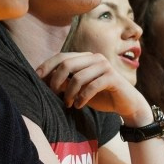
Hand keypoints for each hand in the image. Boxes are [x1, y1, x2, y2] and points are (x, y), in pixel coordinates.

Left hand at [36, 52, 150, 124]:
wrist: (126, 104)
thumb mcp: (79, 90)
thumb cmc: (101, 96)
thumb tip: (45, 81)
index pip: (62, 56)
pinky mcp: (112, 77)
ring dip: (69, 93)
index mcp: (86, 57)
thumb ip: (65, 83)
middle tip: (53, 95)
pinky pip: (91, 86)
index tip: (37, 78)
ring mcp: (105, 66)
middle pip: (67, 64)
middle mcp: (95, 58)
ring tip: (68, 104)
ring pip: (78, 77)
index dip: (47, 66)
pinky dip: (82, 98)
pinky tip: (79, 106)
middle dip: (56, 81)